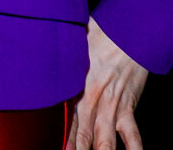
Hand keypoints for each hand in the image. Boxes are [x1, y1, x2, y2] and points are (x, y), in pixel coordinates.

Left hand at [66, 19, 149, 149]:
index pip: (65, 120)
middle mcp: (92, 101)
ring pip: (105, 141)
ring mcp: (112, 107)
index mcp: (75, 87)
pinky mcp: (128, 107)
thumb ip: (57, 58)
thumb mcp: (72, 45)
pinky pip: (132, 135)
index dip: (62, 138)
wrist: (129, 33)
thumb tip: (39, 54)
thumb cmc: (99, 35)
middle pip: (83, 137)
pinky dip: (133, 149)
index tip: (54, 147)